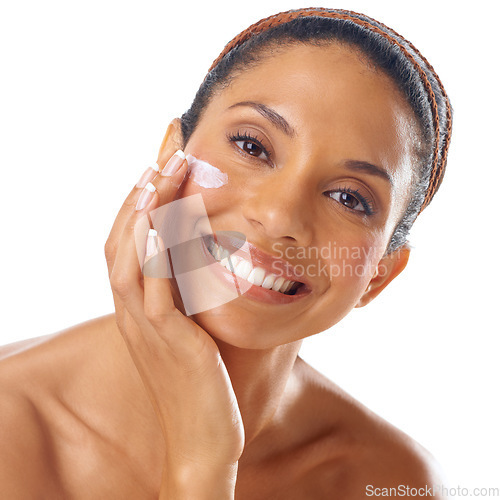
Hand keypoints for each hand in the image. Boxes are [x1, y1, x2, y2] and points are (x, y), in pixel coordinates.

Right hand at [104, 139, 244, 490]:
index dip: (147, 191)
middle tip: (169, 137)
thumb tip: (205, 256)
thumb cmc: (202, 381)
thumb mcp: (192, 326)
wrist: (203, 436)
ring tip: (166, 162)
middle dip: (147, 181)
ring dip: (148, 204)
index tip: (167, 153)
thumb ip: (189, 293)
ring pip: (133, 250)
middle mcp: (134, 304)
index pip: (136, 233)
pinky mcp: (167, 336)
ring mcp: (145, 320)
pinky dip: (155, 248)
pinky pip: (154, 283)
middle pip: (128, 229)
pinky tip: (166, 215)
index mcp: (141, 300)